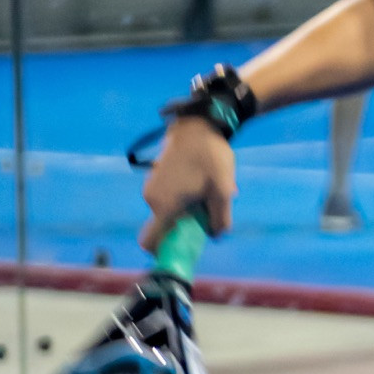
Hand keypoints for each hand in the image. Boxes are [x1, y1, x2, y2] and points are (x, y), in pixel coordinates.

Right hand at [139, 114, 234, 250]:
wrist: (198, 123)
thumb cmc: (210, 157)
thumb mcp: (223, 192)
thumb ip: (219, 220)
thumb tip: (215, 236)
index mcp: (164, 206)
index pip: (151, 241)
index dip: (164, 251)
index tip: (185, 248)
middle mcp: (151, 199)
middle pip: (165, 227)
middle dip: (186, 227)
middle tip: (208, 214)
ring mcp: (152, 186)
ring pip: (169, 212)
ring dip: (188, 211)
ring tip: (208, 195)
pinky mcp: (156, 177)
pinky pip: (169, 198)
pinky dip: (184, 199)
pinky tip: (202, 184)